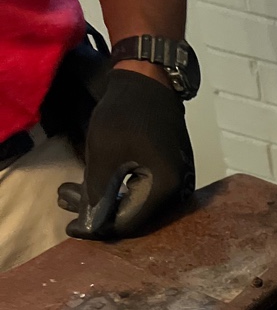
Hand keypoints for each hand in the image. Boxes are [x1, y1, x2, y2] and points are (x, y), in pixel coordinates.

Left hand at [58, 67, 194, 238]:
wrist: (150, 80)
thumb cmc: (126, 113)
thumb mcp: (103, 155)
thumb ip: (97, 195)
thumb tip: (89, 229)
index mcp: (166, 189)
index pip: (129, 223)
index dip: (98, 228)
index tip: (69, 226)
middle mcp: (179, 192)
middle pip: (134, 218)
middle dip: (97, 213)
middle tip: (64, 201)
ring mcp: (179, 183)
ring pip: (136, 205)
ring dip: (104, 201)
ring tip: (70, 191)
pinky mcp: (172, 174)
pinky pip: (144, 193)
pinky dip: (118, 190)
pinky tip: (95, 183)